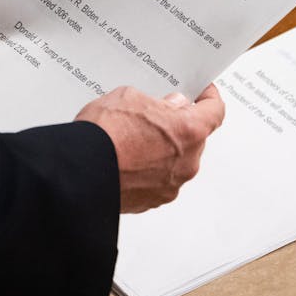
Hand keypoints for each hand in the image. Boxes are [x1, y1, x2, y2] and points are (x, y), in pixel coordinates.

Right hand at [75, 84, 224, 212]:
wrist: (80, 171)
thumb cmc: (103, 135)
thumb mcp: (129, 97)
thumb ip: (157, 102)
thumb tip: (169, 107)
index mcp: (189, 131)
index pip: (215, 111)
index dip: (210, 99)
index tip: (205, 94)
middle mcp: (186, 162)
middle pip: (194, 138)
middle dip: (178, 126)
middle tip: (154, 116)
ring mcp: (170, 185)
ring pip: (175, 161)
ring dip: (162, 150)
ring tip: (131, 139)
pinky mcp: (152, 201)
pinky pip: (157, 180)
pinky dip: (147, 170)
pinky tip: (126, 159)